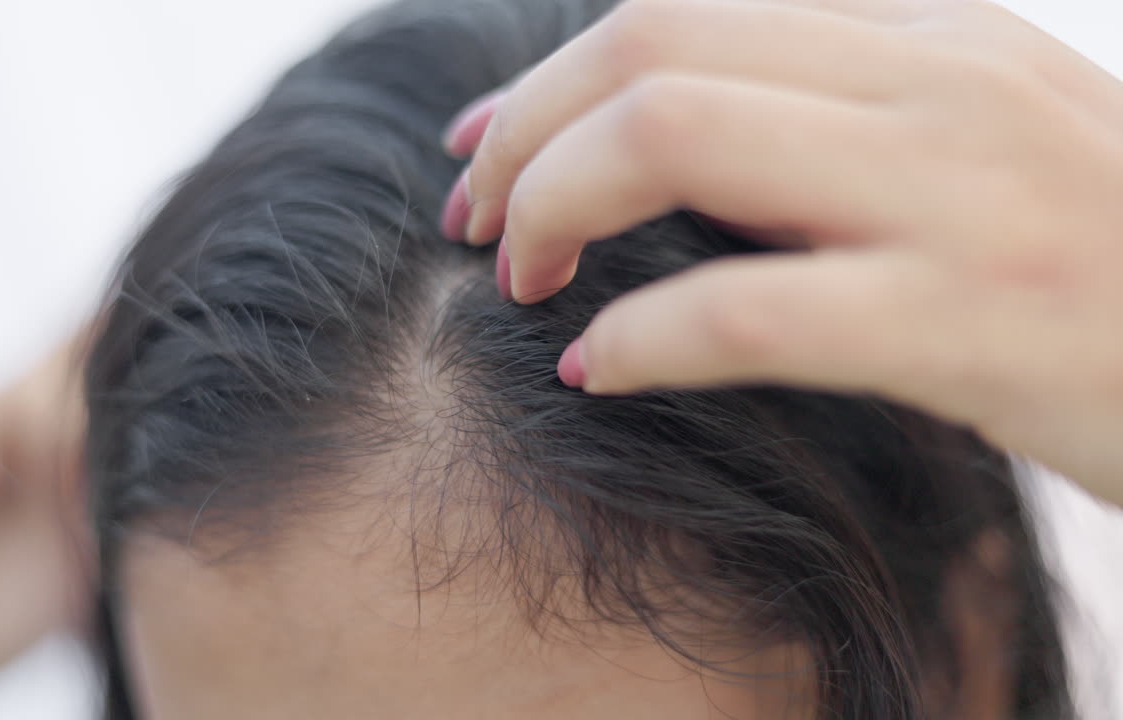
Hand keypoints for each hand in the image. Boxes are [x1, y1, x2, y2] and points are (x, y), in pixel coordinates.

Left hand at [439, 0, 1122, 506]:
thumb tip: (674, 137)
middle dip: (523, 137)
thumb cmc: (1100, 262)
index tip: (485, 147)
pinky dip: (637, 336)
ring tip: (518, 284)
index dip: (546, 81)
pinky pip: (745, 309)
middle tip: (475, 221)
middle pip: (648, 53)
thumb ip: (843, 116)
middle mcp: (935, 85)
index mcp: (926, 37)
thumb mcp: (980, 144)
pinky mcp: (971, 320)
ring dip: (552, 209)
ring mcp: (957, 195)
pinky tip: (596, 371)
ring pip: (674, 138)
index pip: (678, 15)